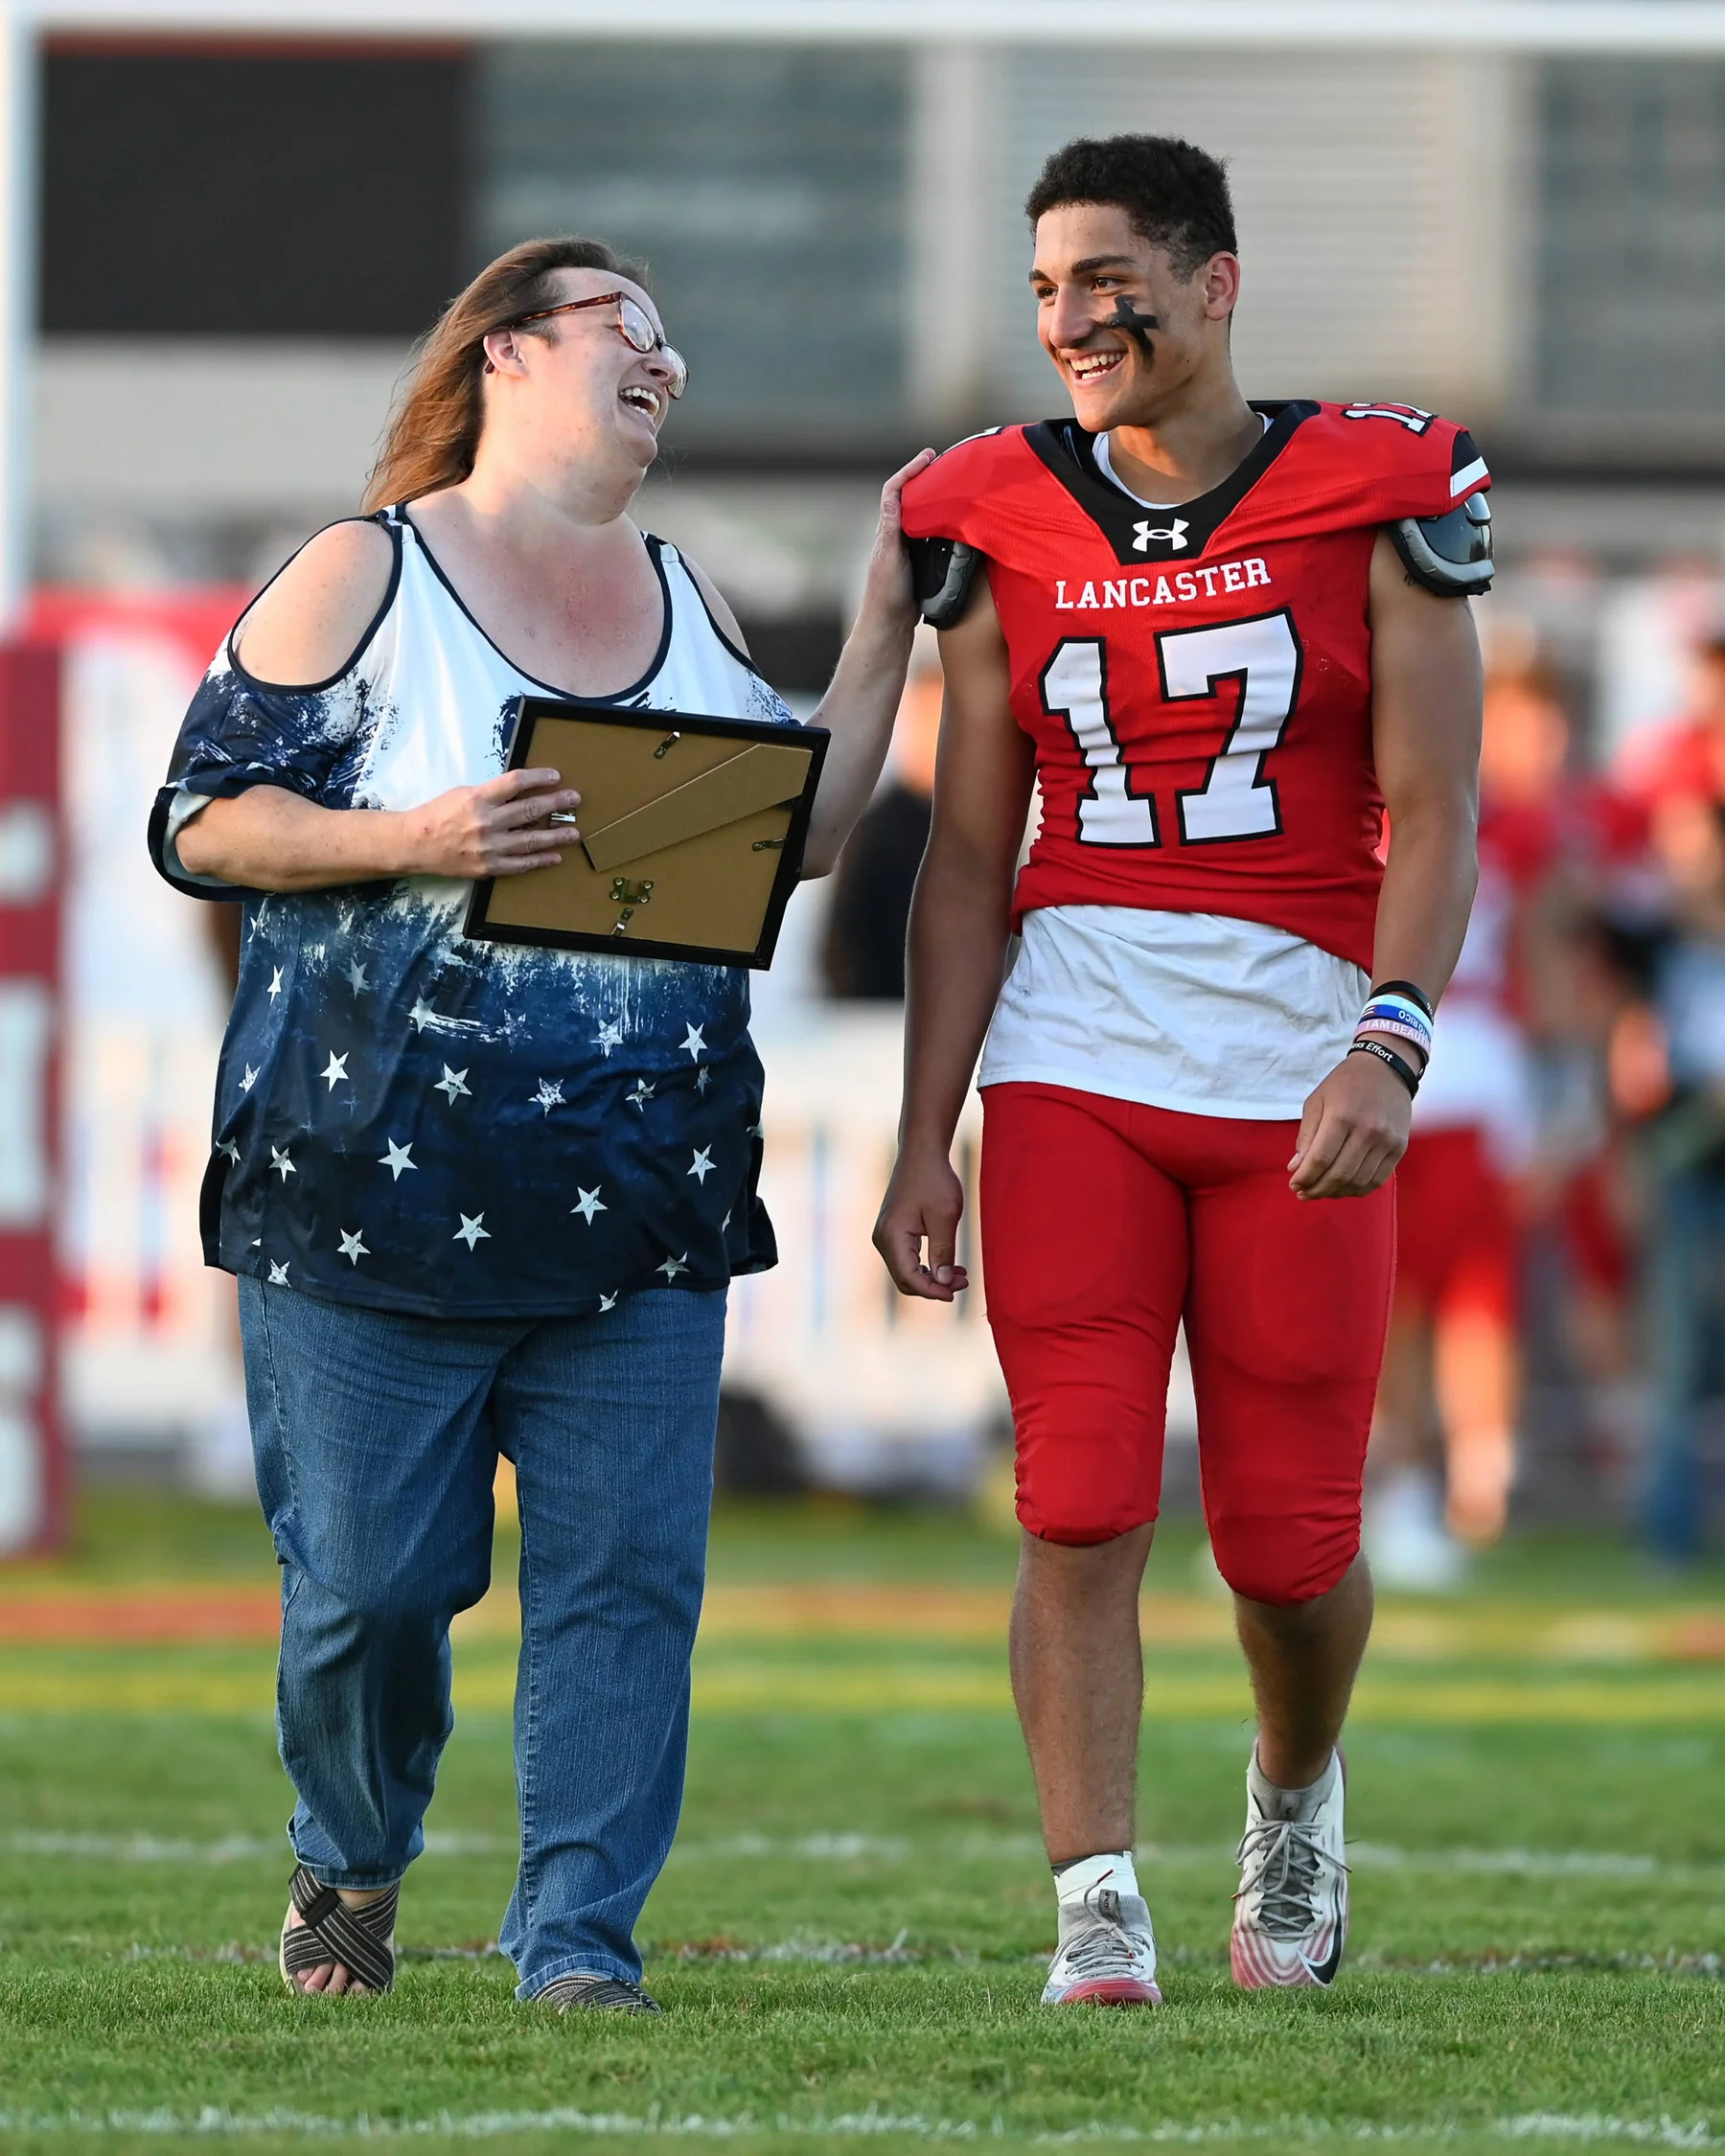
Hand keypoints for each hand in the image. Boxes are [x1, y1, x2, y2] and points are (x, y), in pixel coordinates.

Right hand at [395, 767, 579, 878]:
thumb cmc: (437, 814)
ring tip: (574, 832)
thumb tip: (520, 791)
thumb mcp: (462, 793)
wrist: (415, 844)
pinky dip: (540, 860)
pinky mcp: (488, 867)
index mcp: (478, 798)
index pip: (516, 782)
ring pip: (530, 840)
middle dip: (556, 803)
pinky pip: (520, 865)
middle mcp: (486, 822)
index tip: (555, 776)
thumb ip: (491, 794)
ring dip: (556, 836)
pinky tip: (555, 856)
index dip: (539, 777)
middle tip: (575, 799)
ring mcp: (488, 847)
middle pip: (530, 810)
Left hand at [854, 448, 938, 633]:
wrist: (889, 625)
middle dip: (925, 478)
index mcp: (887, 530)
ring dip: (934, 498)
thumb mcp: (889, 558)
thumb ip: (891, 528)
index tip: (928, 457)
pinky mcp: (917, 561)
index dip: (909, 471)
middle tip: (945, 465)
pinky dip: (940, 521)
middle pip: (908, 497)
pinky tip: (955, 521)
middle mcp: (895, 535)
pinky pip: (929, 533)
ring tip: (953, 486)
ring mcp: (906, 548)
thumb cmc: (886, 595)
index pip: (894, 491)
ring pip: (920, 515)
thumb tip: (894, 495)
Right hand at [873, 1144, 971, 1300]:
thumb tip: (944, 1283)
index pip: (909, 1278)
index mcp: (892, 1236)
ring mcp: (885, 1235)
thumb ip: (943, 1252)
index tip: (956, 1292)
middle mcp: (882, 1239)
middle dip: (933, 1286)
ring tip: (961, 1275)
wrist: (921, 1152)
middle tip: (964, 1281)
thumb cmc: (934, 1180)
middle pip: (905, 1279)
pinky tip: (949, 1265)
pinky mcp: (892, 1231)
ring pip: (905, 1271)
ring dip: (931, 1277)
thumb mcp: (945, 1217)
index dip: (933, 1291)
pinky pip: (906, 1259)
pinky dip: (926, 1266)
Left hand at [1288, 1053, 1411, 1199]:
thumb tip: (1296, 1168)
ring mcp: (1387, 1141)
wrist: (1386, 1068)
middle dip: (1317, 1189)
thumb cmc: (1345, 1084)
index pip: (1321, 1159)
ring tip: (1321, 1191)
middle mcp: (1368, 1131)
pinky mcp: (1399, 1148)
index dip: (1305, 1177)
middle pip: (1339, 1175)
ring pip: (1358, 1182)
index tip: (1294, 1184)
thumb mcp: (1316, 1102)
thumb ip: (1306, 1137)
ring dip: (1336, 1193)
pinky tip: (1343, 1188)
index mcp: (1342, 1117)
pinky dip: (1358, 1190)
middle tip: (1304, 1193)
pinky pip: (1378, 1180)